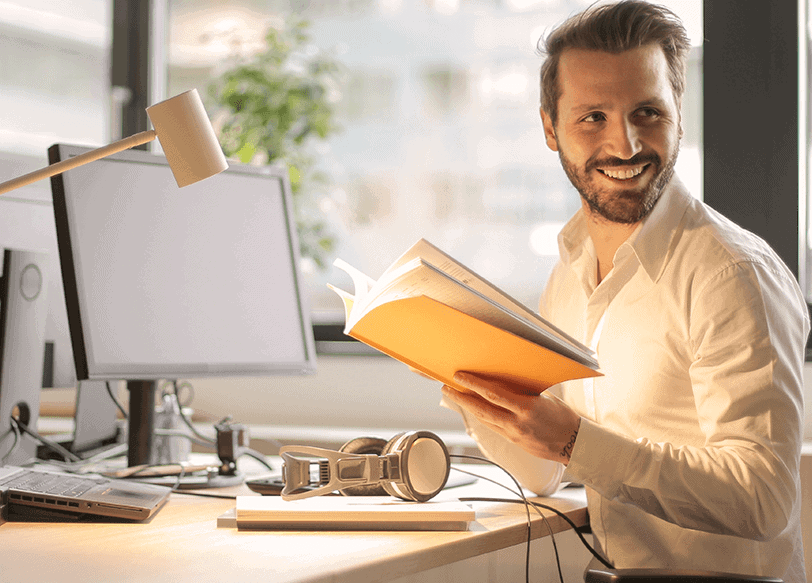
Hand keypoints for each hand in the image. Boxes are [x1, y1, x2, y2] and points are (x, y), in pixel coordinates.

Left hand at [442, 371, 581, 464]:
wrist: (575, 444)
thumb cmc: (563, 417)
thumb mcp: (545, 398)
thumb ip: (523, 391)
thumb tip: (504, 380)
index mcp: (527, 408)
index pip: (493, 394)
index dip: (474, 384)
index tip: (460, 376)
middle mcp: (517, 423)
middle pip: (481, 409)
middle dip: (461, 397)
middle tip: (447, 387)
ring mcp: (514, 434)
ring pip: (484, 419)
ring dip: (467, 407)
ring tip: (455, 395)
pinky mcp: (513, 442)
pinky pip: (492, 427)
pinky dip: (481, 416)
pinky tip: (473, 408)